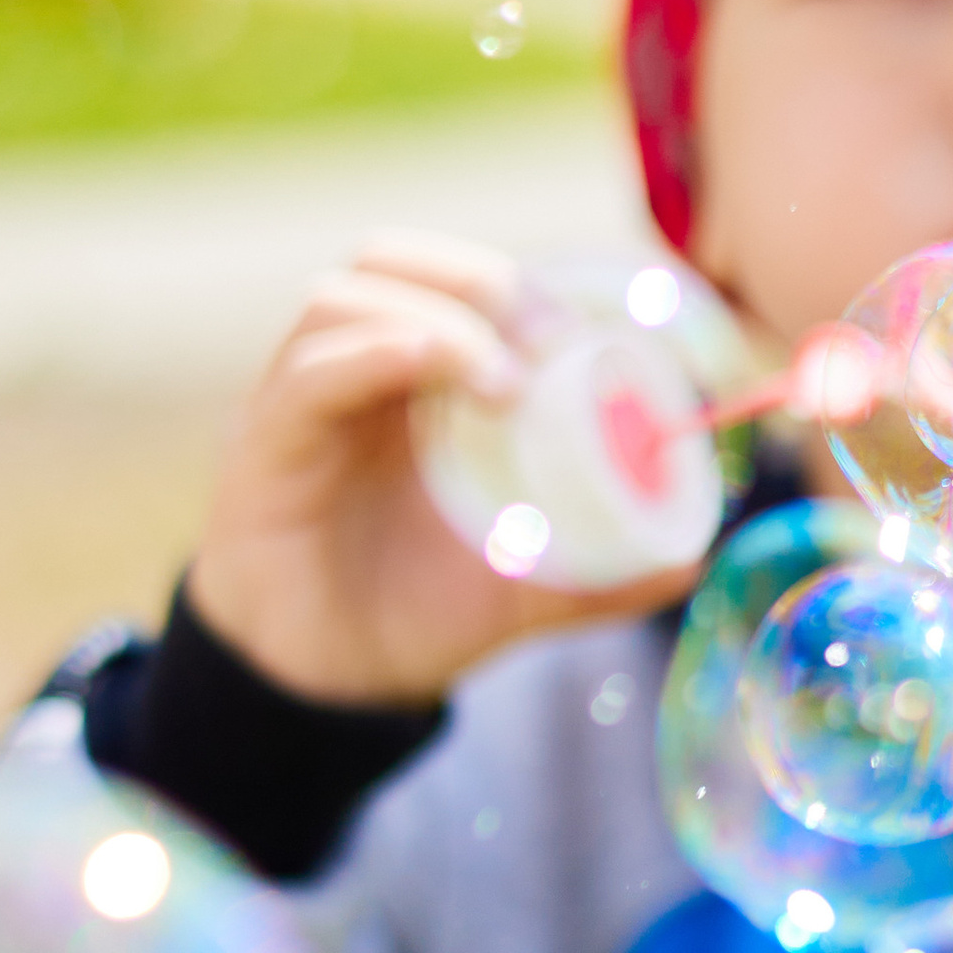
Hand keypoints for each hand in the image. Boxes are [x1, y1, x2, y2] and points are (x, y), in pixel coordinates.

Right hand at [188, 231, 712, 707]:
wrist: (325, 689)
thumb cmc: (415, 616)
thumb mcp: (524, 590)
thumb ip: (600, 572)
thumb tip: (690, 559)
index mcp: (414, 383)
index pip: (457, 283)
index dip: (523, 284)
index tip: (591, 327)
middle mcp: (353, 372)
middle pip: (398, 262)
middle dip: (485, 283)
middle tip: (554, 343)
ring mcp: (303, 399)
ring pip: (350, 297)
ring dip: (440, 318)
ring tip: (507, 384)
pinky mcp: (263, 443)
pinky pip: (314, 371)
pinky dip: (380, 353)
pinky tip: (436, 370)